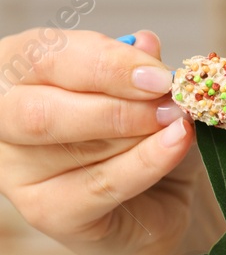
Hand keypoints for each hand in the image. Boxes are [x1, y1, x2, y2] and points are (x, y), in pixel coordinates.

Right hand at [0, 29, 203, 254]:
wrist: (160, 200)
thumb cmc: (142, 135)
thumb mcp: (146, 91)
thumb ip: (139, 68)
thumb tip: (145, 43)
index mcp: (17, 73)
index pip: (44, 57)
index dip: (105, 62)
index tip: (158, 74)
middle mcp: (4, 121)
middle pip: (40, 110)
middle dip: (115, 103)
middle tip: (170, 101)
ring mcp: (16, 172)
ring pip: (74, 148)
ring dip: (138, 132)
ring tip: (180, 122)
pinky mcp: (45, 211)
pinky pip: (100, 184)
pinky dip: (147, 162)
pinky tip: (177, 144)